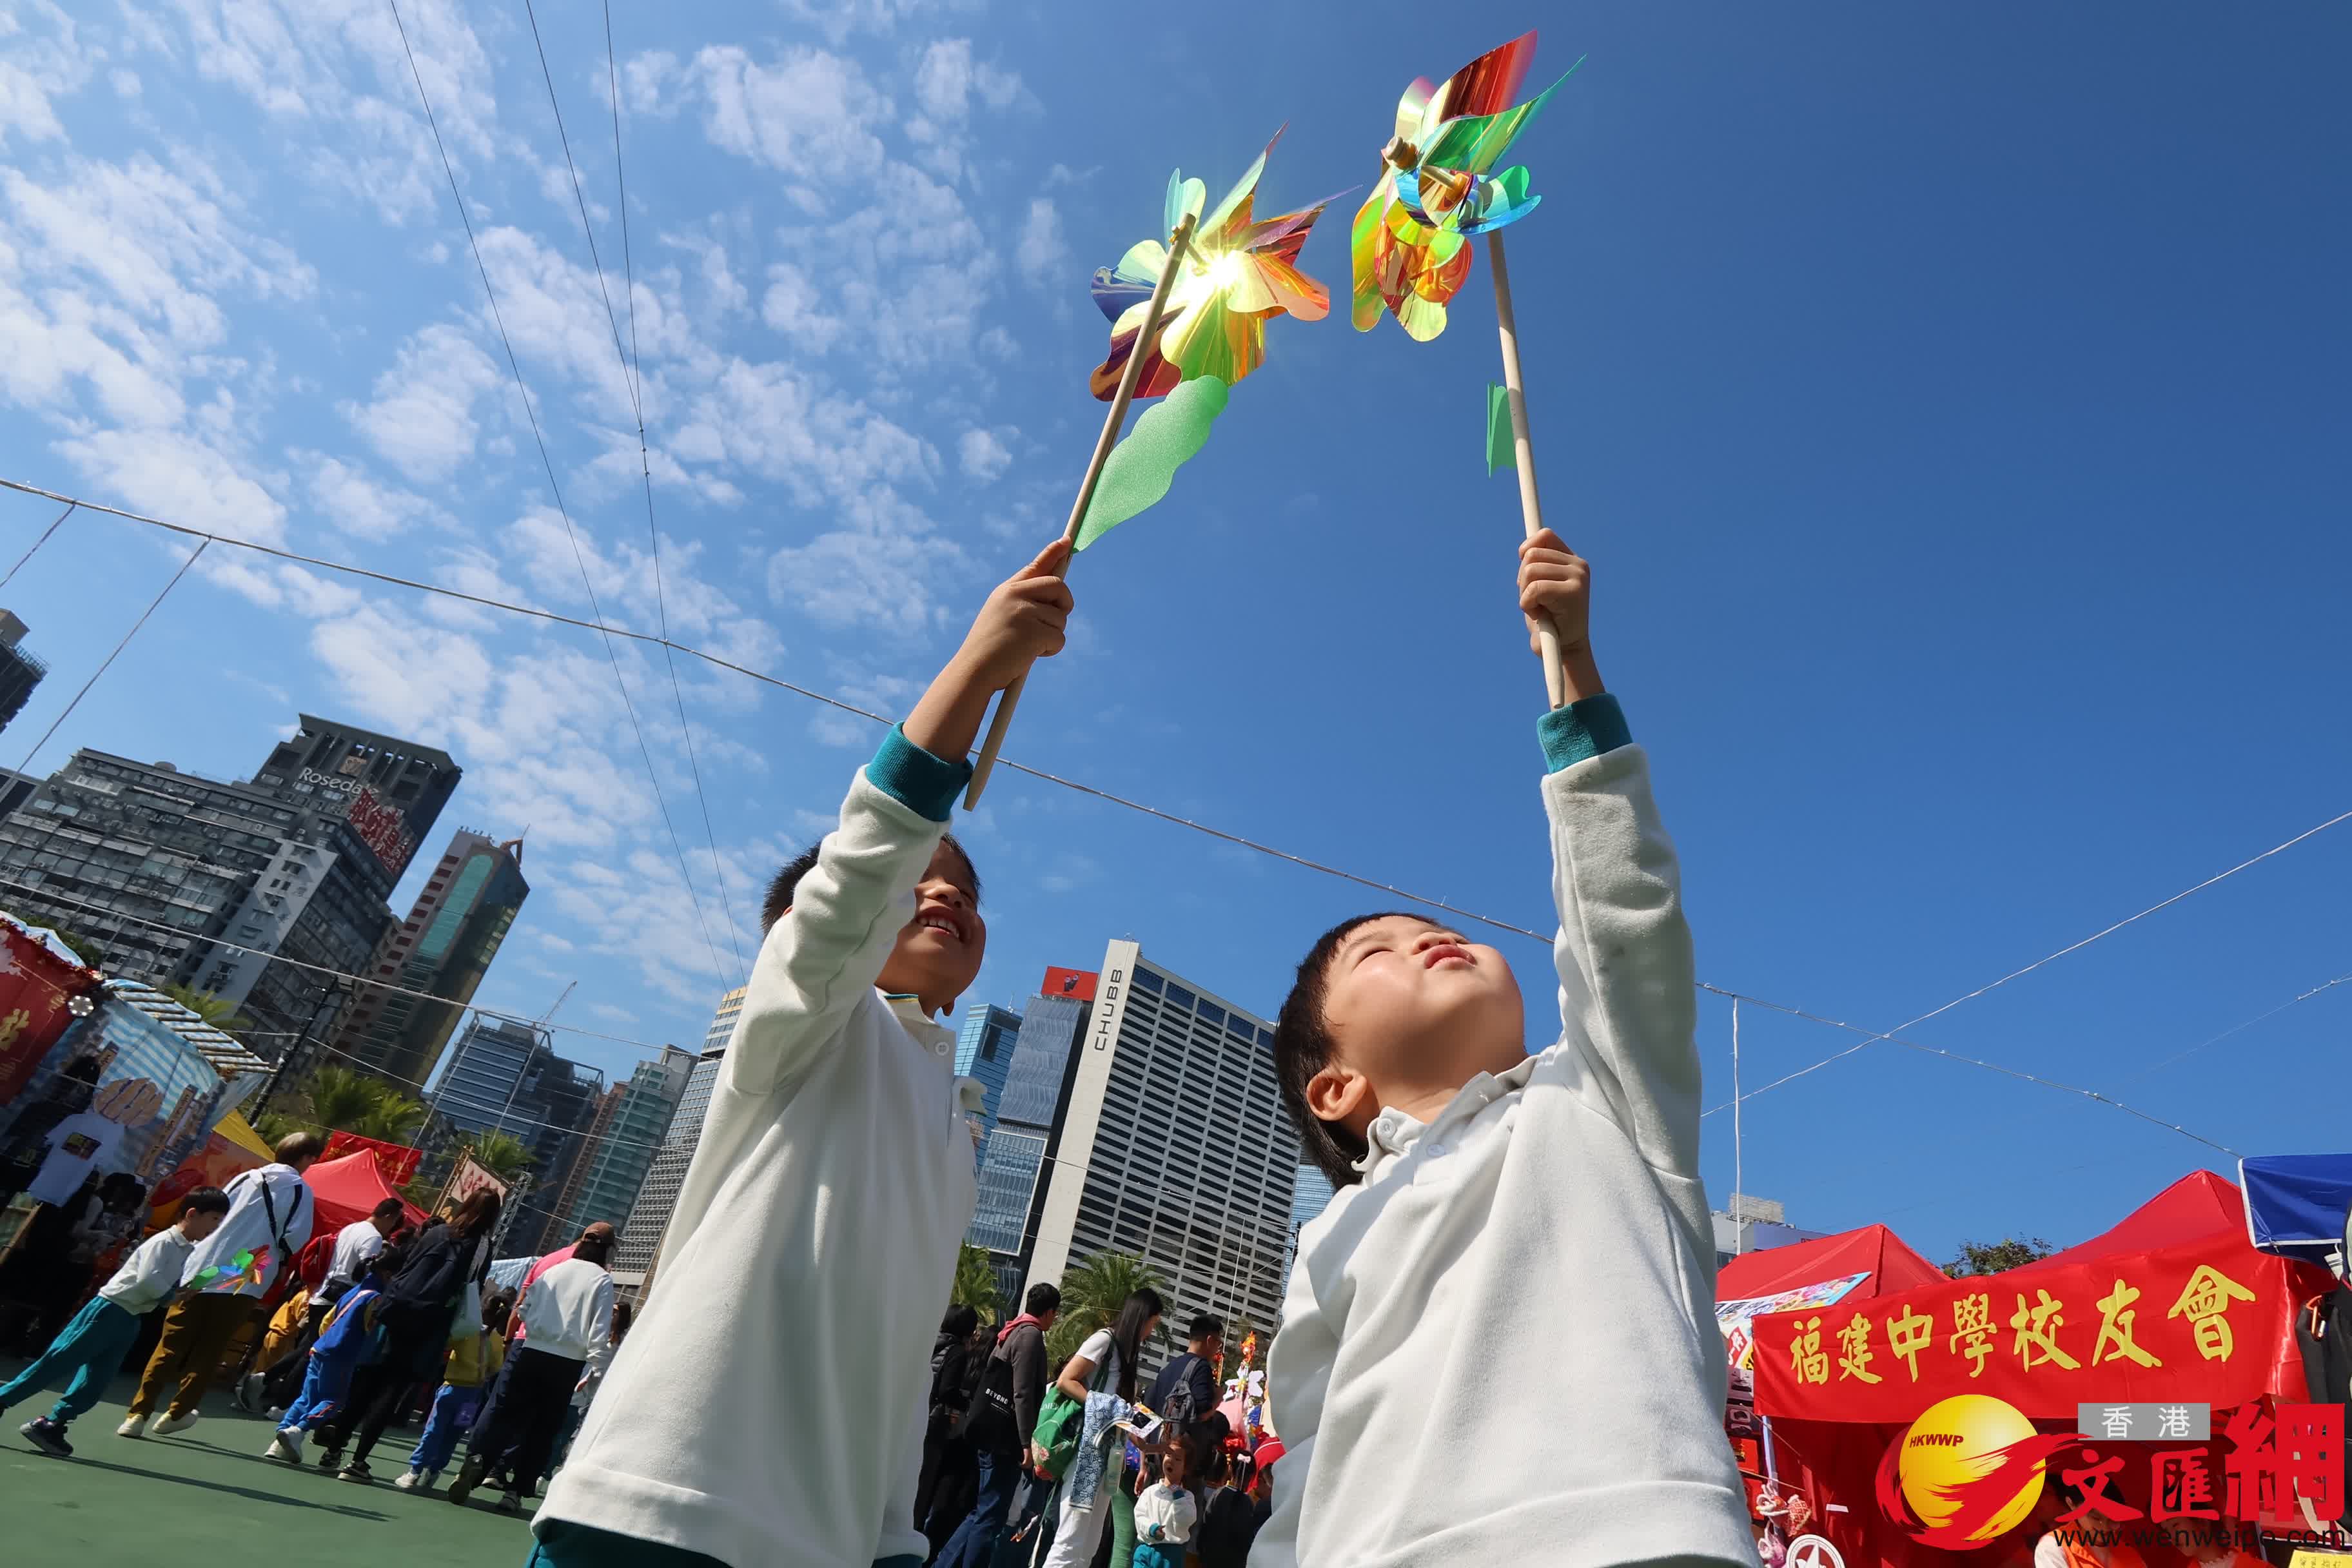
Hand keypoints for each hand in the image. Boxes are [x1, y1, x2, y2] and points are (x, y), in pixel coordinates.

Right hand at [953, 538, 1074, 693]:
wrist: (973, 672)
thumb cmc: (988, 650)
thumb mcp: (1001, 616)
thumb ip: (1024, 602)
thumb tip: (1056, 595)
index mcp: (1007, 590)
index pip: (1035, 566)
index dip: (1053, 552)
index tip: (1067, 541)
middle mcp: (1015, 595)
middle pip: (1059, 586)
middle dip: (1065, 603)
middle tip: (1055, 620)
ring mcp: (1024, 612)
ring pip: (1061, 617)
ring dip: (1052, 635)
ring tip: (1027, 646)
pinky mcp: (1034, 632)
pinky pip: (1060, 638)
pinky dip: (1051, 650)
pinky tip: (1029, 656)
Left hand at [1517, 528, 1588, 656]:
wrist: (1564, 650)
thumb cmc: (1548, 620)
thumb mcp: (1540, 588)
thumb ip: (1536, 567)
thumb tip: (1524, 549)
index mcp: (1571, 561)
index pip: (1545, 536)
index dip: (1527, 547)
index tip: (1522, 565)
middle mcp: (1578, 566)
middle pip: (1531, 554)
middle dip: (1522, 578)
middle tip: (1532, 599)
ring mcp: (1578, 577)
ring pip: (1530, 571)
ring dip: (1524, 594)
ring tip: (1538, 608)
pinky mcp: (1573, 592)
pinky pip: (1534, 589)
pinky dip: (1527, 604)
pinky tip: (1539, 615)